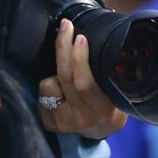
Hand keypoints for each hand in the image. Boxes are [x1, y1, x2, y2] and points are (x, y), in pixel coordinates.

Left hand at [36, 19, 127, 138]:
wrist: (99, 130)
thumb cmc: (109, 102)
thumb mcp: (115, 92)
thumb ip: (105, 74)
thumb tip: (94, 39)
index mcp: (102, 109)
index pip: (85, 83)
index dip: (79, 60)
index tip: (80, 37)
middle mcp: (82, 118)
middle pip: (65, 78)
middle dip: (63, 48)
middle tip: (66, 26)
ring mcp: (64, 122)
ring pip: (49, 85)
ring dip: (54, 75)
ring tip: (67, 81)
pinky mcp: (50, 124)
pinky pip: (41, 95)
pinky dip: (49, 87)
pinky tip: (59, 93)